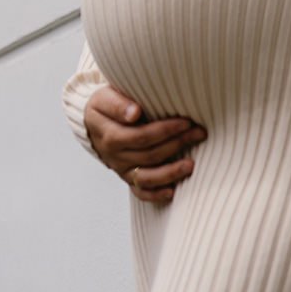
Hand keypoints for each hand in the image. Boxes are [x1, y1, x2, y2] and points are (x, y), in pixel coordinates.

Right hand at [83, 86, 206, 204]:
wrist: (91, 120)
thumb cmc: (104, 104)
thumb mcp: (105, 97)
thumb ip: (118, 104)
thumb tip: (134, 113)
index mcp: (109, 135)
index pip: (141, 136)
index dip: (165, 130)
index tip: (186, 121)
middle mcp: (115, 156)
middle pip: (149, 154)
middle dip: (177, 144)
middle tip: (199, 133)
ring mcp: (120, 169)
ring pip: (146, 177)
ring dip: (170, 172)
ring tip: (191, 164)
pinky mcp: (126, 177)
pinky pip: (139, 192)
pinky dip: (155, 194)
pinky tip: (172, 192)